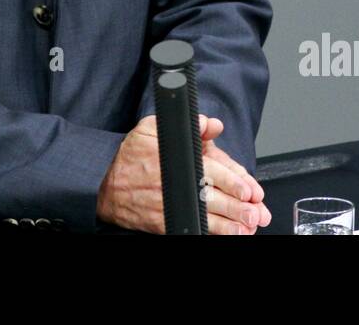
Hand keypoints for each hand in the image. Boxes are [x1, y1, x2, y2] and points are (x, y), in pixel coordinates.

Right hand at [96, 114, 271, 233]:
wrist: (103, 182)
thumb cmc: (129, 156)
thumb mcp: (151, 128)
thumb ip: (186, 126)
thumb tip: (211, 124)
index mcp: (178, 161)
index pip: (213, 173)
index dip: (234, 182)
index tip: (250, 190)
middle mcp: (177, 186)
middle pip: (214, 199)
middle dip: (238, 208)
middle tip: (255, 213)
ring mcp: (171, 208)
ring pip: (206, 219)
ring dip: (229, 226)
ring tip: (246, 228)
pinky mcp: (165, 224)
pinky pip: (193, 231)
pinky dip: (211, 234)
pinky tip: (225, 235)